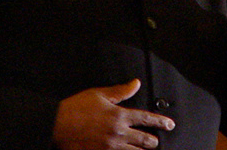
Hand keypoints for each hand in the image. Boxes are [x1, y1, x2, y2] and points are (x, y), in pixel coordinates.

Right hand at [52, 79, 174, 149]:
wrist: (57, 125)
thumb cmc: (76, 108)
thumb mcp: (99, 94)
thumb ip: (121, 91)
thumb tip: (135, 83)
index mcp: (119, 116)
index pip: (146, 118)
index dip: (160, 122)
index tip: (169, 124)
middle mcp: (118, 133)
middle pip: (145, 141)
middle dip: (153, 141)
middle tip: (156, 141)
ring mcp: (110, 148)